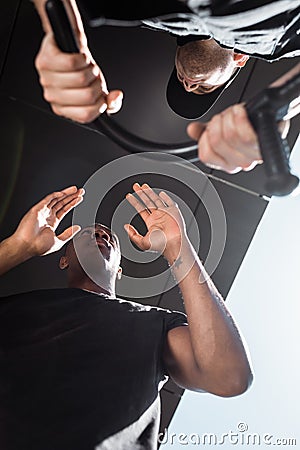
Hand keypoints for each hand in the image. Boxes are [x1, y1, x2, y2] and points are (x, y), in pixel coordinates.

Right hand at [13, 186, 83, 255]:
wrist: (27, 246)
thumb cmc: (39, 246)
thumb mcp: (58, 241)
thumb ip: (68, 234)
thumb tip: (77, 228)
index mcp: (52, 223)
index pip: (64, 210)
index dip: (72, 204)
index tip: (80, 199)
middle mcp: (47, 215)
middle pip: (61, 202)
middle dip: (71, 196)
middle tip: (81, 191)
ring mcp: (42, 211)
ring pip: (55, 199)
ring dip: (65, 193)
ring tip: (75, 190)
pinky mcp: (37, 209)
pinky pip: (47, 199)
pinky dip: (55, 195)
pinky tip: (64, 193)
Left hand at [34, 2, 122, 122]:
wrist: (66, 46)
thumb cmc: (80, 71)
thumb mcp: (98, 92)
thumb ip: (111, 103)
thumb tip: (116, 97)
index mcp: (63, 109)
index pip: (86, 115)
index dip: (101, 103)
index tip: (101, 94)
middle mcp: (52, 98)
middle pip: (87, 96)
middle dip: (98, 83)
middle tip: (93, 77)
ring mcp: (46, 80)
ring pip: (81, 78)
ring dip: (91, 69)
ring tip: (87, 66)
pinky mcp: (44, 62)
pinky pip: (72, 63)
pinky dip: (83, 58)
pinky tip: (81, 58)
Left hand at [124, 183, 186, 254]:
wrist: (174, 243)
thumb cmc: (161, 245)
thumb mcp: (142, 242)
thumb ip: (133, 235)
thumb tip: (126, 227)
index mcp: (151, 222)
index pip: (141, 209)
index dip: (134, 202)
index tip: (129, 196)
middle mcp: (158, 216)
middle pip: (147, 202)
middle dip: (141, 193)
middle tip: (135, 186)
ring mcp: (166, 213)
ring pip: (156, 199)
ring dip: (150, 192)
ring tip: (143, 186)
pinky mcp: (174, 211)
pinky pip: (170, 202)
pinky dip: (166, 197)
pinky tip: (161, 193)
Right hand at [187, 104, 262, 173]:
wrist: (269, 115)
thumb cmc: (248, 122)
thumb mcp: (220, 127)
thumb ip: (203, 131)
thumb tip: (192, 130)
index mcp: (226, 163)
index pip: (205, 155)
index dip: (204, 137)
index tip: (210, 128)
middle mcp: (239, 164)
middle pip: (217, 142)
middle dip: (217, 123)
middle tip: (223, 117)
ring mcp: (252, 157)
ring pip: (230, 136)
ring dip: (229, 118)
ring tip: (234, 114)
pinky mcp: (263, 147)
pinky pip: (245, 135)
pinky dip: (240, 118)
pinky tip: (240, 112)